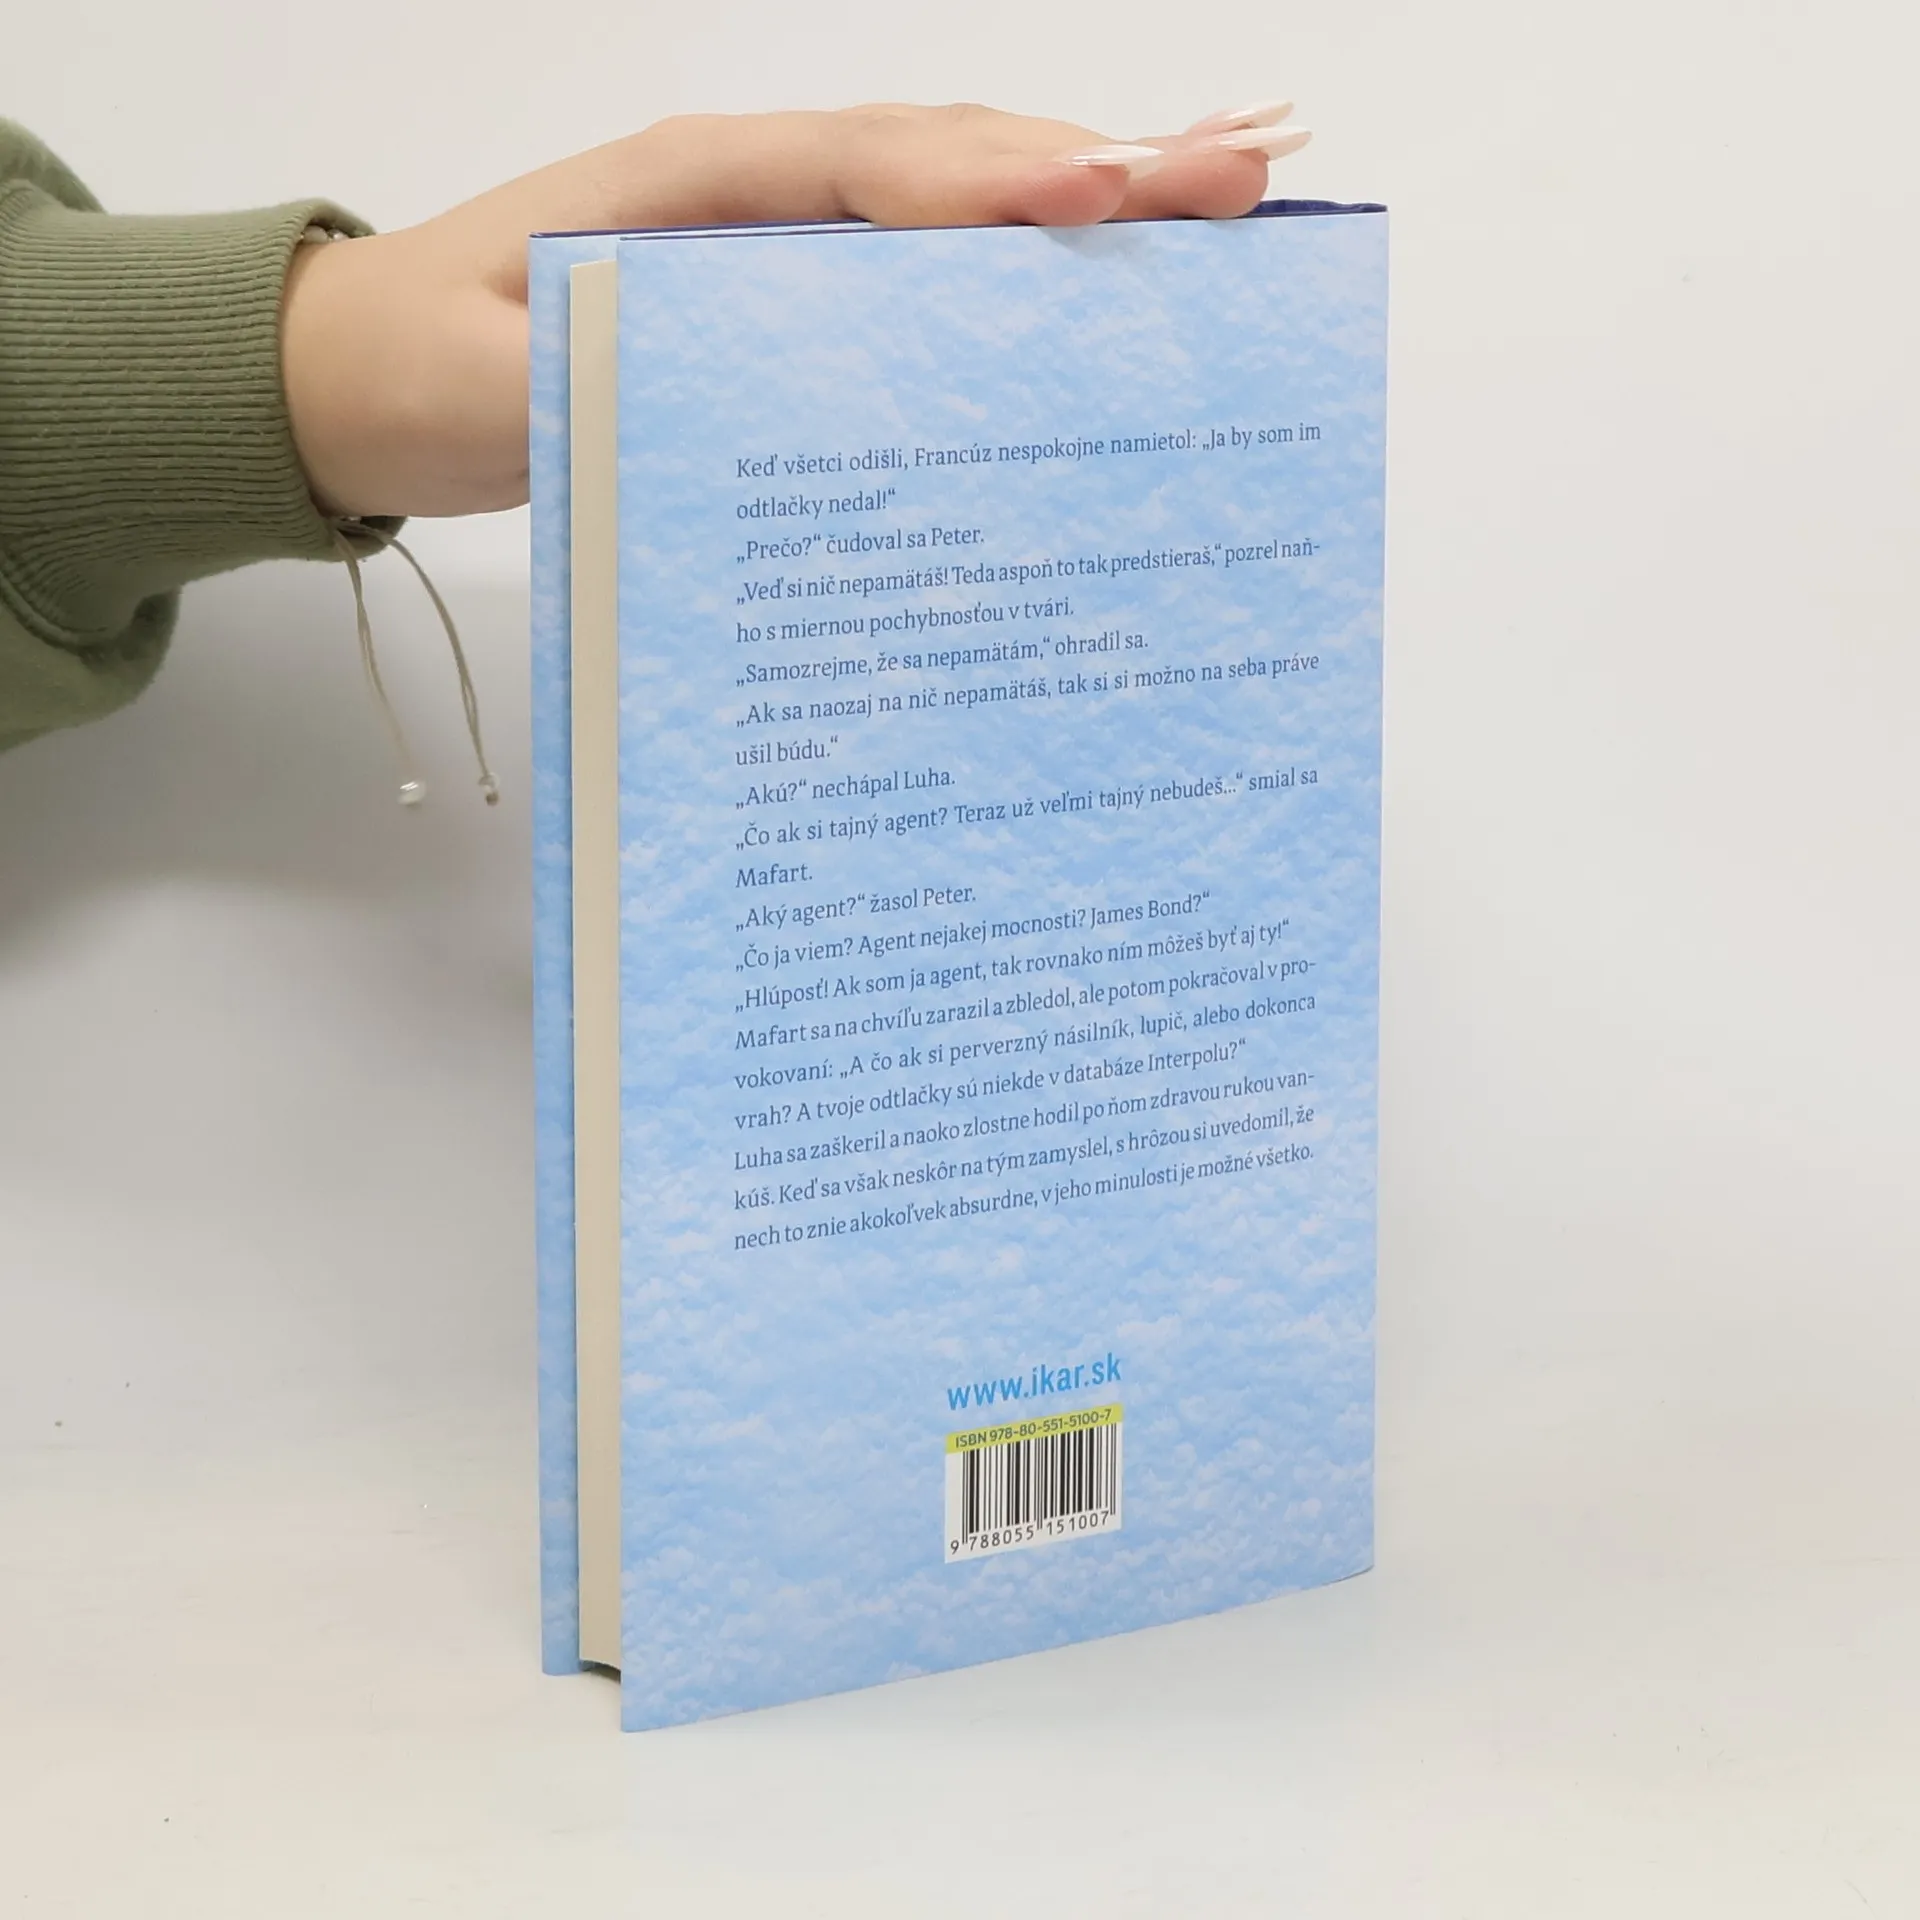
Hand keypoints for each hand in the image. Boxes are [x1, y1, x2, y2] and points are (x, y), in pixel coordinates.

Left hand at [280, 101, 1309, 520]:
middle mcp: (758, 193)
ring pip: (957, 207)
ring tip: (1223, 202)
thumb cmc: (422, 364)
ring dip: (1086, 206)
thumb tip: (741, 395)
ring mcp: (780, 241)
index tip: (1118, 196)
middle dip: (1098, 169)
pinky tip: (1103, 283)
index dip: (1000, 184)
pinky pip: (923, 275)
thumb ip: (597, 374)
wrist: (365, 377)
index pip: (875, 170)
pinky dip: (1018, 270)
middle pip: (952, 163)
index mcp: (692, 186)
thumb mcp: (489, 379)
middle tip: (1244, 170)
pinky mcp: (789, 302)